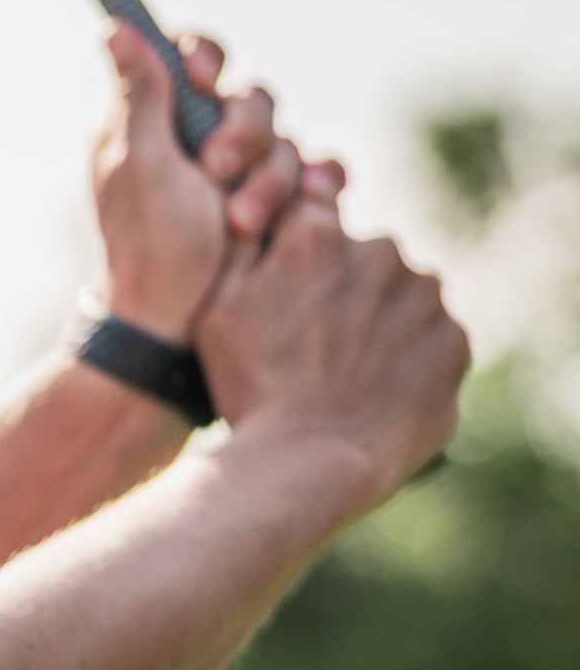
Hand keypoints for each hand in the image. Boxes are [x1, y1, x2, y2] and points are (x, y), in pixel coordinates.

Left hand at [93, 25, 343, 342]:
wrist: (176, 328)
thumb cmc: (147, 249)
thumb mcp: (138, 164)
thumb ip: (138, 94)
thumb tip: (114, 27)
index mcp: (159, 127)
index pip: (193, 62)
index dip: (204, 60)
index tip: (201, 74)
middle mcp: (202, 145)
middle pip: (250, 100)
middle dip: (243, 134)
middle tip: (217, 172)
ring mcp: (242, 178)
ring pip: (285, 142)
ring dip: (270, 178)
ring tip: (243, 223)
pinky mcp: (278, 208)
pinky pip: (318, 175)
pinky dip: (321, 183)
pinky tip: (317, 198)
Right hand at [198, 202, 469, 507]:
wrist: (308, 463)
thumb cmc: (252, 389)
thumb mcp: (216, 310)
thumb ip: (240, 246)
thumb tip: (259, 206)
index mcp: (319, 236)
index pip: (316, 221)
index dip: (303, 262)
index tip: (293, 297)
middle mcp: (381, 252)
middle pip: (365, 263)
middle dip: (346, 294)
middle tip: (315, 352)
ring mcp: (425, 298)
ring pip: (403, 302)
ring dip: (382, 327)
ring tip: (347, 379)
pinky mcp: (454, 344)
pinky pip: (432, 346)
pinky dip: (410, 366)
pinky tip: (376, 397)